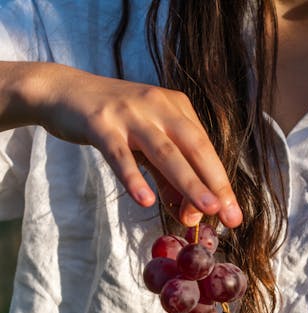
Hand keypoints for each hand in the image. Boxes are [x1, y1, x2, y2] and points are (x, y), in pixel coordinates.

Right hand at [12, 62, 242, 226]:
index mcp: (177, 108)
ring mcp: (130, 113)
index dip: (221, 184)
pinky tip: (146, 200)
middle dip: (215, 184)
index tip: (234, 215)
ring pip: (165, 152)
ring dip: (188, 182)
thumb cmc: (115, 123)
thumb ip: (169, 179)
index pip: (205, 150)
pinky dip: (134, 177)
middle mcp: (159, 106)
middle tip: (229, 216)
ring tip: (205, 210)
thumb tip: (189, 215)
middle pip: (195, 148)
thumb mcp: (148, 147)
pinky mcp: (100, 124)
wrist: (65, 92)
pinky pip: (120, 154)